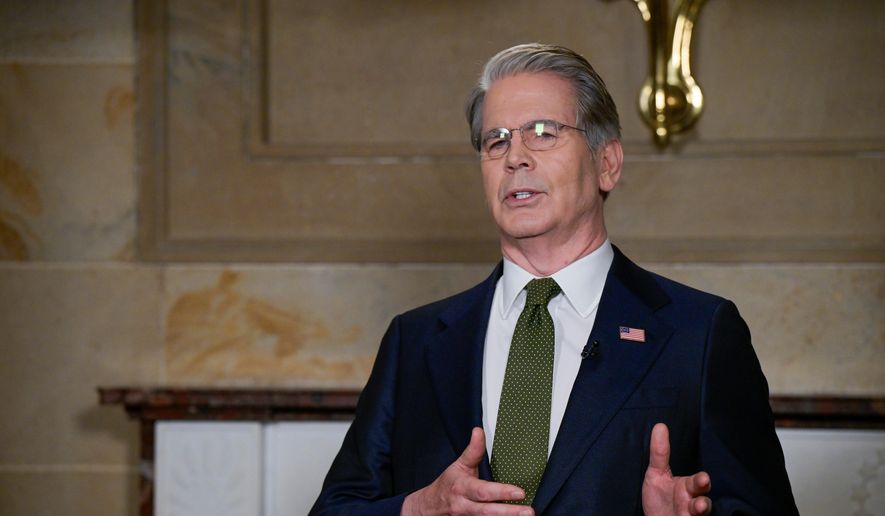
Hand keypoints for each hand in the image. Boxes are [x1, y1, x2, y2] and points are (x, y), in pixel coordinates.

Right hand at [401, 427, 533, 515]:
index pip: (483, 491)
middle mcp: (464, 506)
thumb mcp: (459, 465)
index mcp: (462, 488)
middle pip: (487, 511)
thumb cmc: (448, 485)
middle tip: (529, 511)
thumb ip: (472, 450)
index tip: (520, 492)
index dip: (501, 492)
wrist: (430, 507)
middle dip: (509, 512)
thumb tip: (478, 430)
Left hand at [642, 423, 711, 515]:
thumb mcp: (656, 474)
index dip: (702, 481)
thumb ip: (660, 453)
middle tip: (700, 500)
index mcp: (688, 487)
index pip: (699, 482)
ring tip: (697, 509)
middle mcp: (693, 502)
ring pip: (701, 515)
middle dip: (704, 502)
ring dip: (700, 511)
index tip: (703, 479)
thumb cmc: (660, 498)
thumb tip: (660, 426)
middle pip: (704, 502)